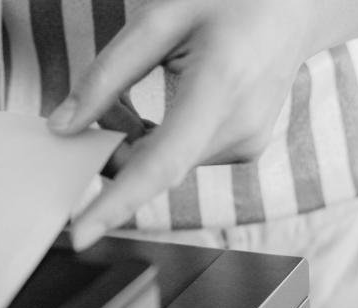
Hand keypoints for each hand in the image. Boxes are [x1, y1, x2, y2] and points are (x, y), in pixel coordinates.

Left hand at [51, 0, 357, 249]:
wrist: (294, 7)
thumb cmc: (228, 1)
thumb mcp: (158, 19)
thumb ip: (106, 75)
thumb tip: (63, 127)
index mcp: (221, 86)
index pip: (162, 163)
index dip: (118, 202)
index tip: (81, 233)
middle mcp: (240, 127)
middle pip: (152, 165)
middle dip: (112, 147)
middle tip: (100, 102)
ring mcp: (246, 145)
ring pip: (163, 164)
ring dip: (135, 140)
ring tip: (149, 84)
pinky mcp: (244, 151)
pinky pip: (181, 158)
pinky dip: (157, 140)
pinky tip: (168, 102)